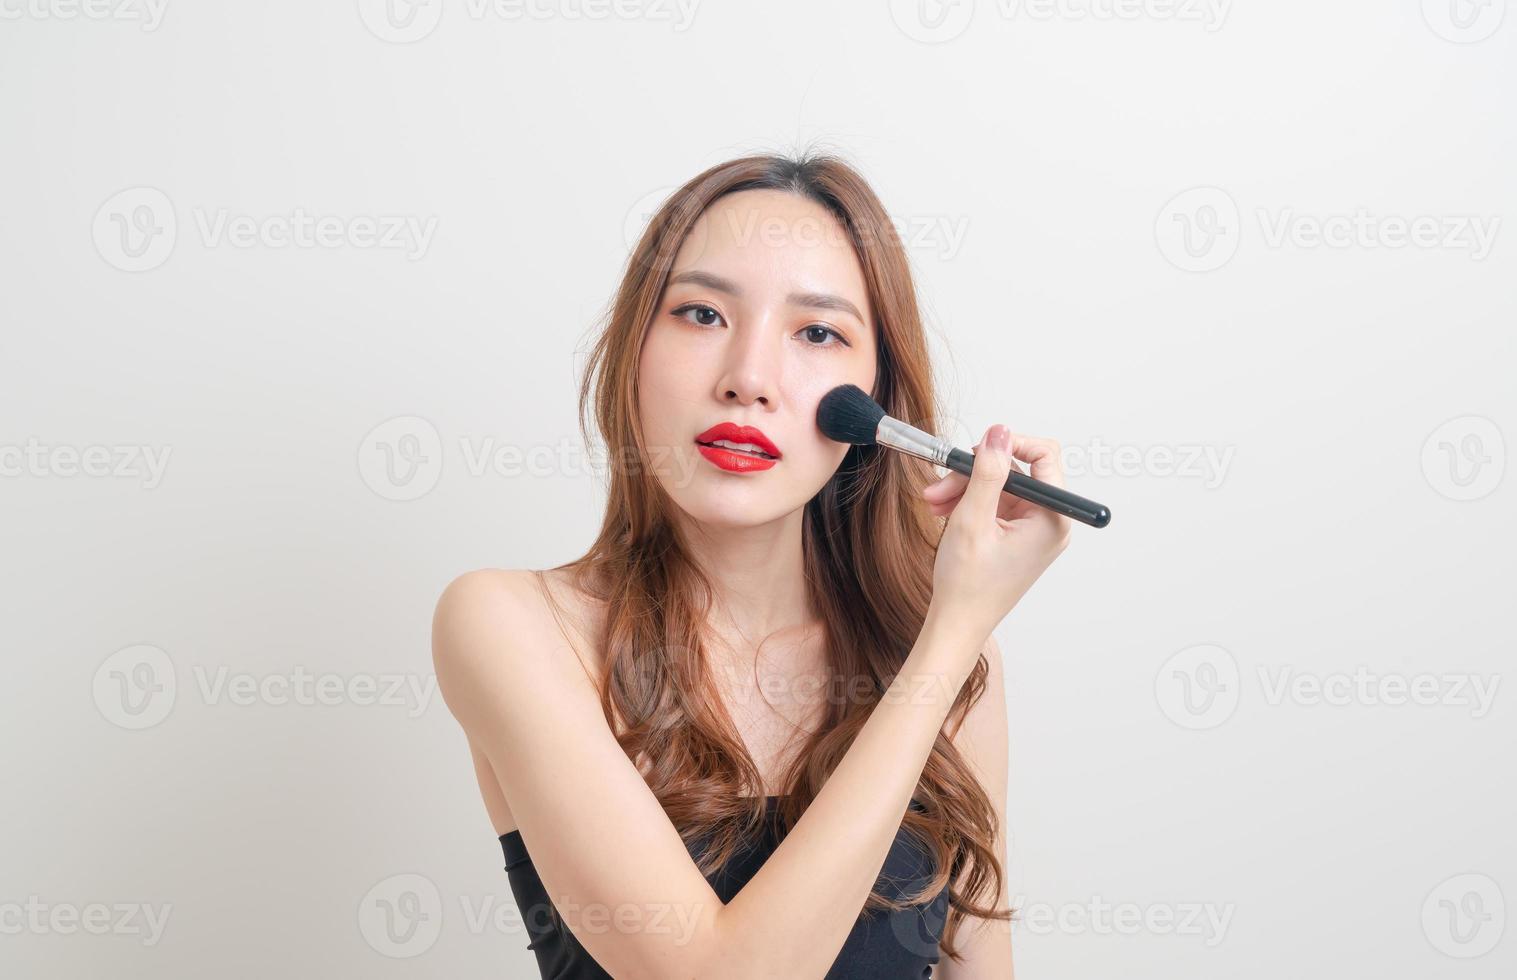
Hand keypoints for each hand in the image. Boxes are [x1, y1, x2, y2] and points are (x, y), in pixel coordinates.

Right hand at [922, 424, 1071, 645]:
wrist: (956, 624)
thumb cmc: (967, 586)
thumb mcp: (972, 520)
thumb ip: (987, 472)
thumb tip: (999, 432)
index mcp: (1052, 520)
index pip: (1044, 456)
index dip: (1009, 445)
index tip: (977, 449)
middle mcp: (1050, 523)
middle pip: (1016, 471)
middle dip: (975, 473)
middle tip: (940, 483)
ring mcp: (1034, 530)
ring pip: (1001, 486)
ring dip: (965, 488)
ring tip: (933, 501)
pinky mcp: (1018, 536)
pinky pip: (996, 503)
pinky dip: (969, 502)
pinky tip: (943, 510)